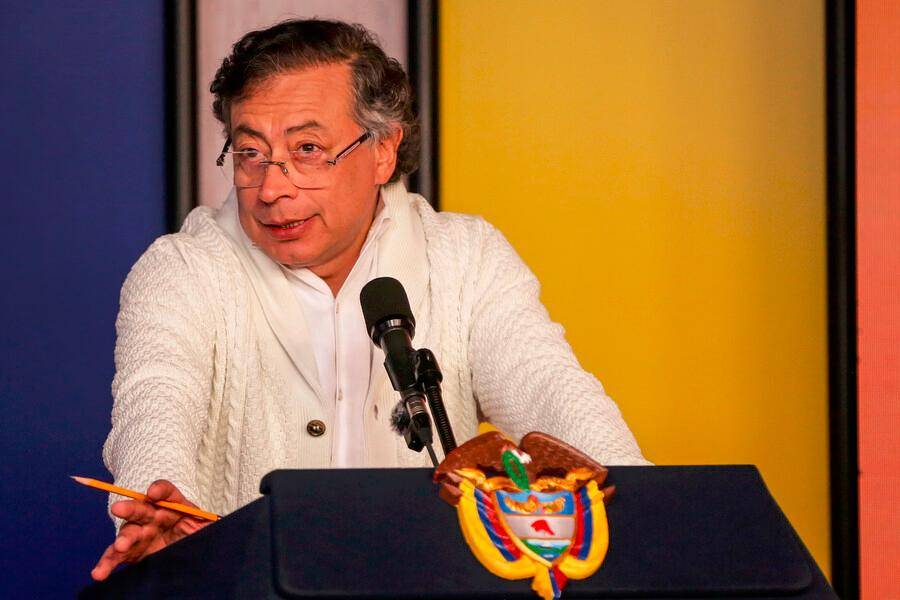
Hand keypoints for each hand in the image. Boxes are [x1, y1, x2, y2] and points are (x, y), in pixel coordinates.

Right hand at [91, 480, 209, 580]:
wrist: (187, 553)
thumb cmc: (197, 533)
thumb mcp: (207, 526)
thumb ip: (209, 523)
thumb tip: (217, 523)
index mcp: (173, 505)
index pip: (167, 492)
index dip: (160, 490)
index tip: (155, 493)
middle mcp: (153, 516)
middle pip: (141, 509)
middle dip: (130, 508)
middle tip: (119, 509)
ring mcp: (141, 533)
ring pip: (127, 533)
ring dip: (121, 539)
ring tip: (120, 547)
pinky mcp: (131, 553)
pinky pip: (116, 557)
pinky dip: (107, 564)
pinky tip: (99, 572)